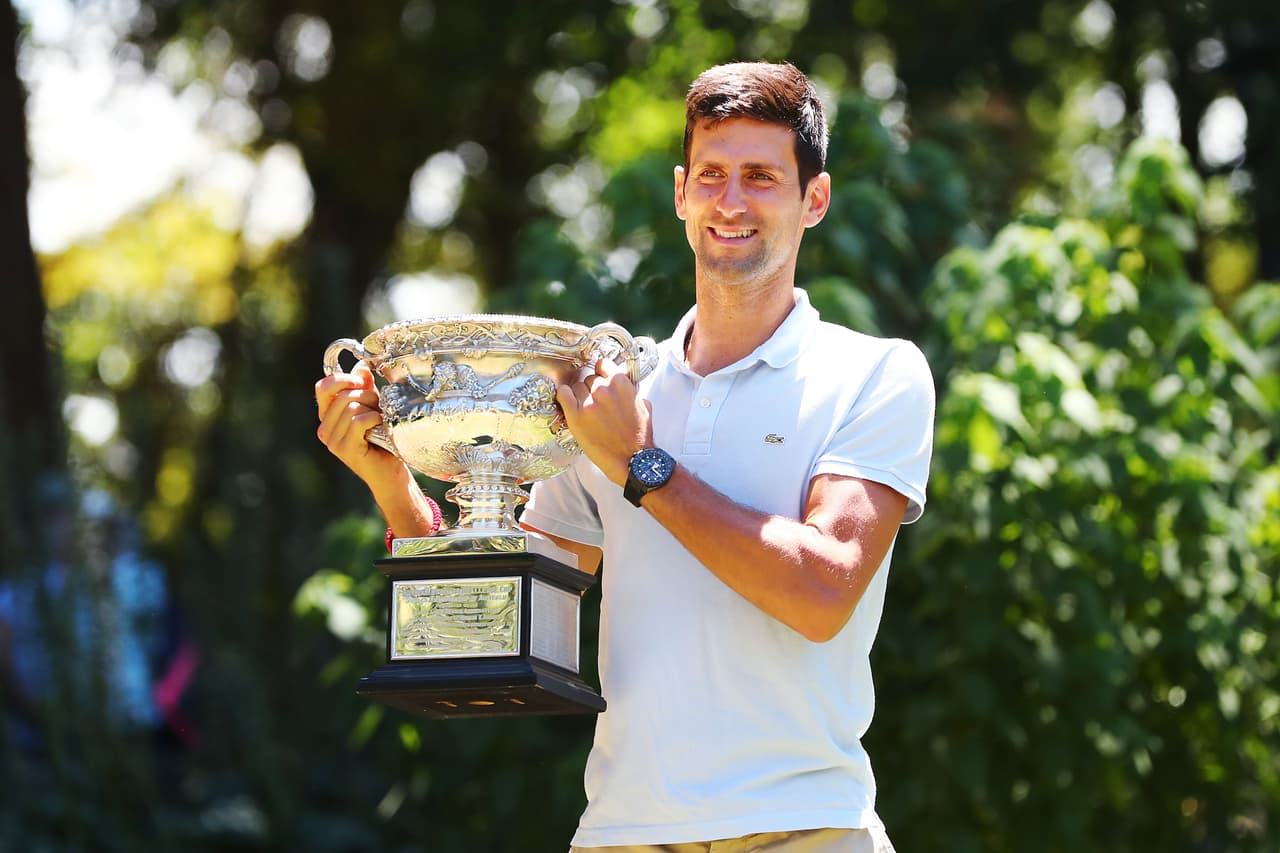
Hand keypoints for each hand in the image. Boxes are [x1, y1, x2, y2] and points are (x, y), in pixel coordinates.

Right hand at [314, 361, 403, 488]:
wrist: (390, 472)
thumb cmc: (381, 440)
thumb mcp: (372, 407)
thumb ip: (364, 387)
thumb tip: (360, 366)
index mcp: (327, 417)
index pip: (323, 387)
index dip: (343, 379)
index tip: (361, 382)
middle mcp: (324, 429)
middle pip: (343, 396)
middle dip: (367, 396)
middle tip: (380, 407)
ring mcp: (332, 441)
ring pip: (351, 407)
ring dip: (373, 409)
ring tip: (381, 420)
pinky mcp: (345, 449)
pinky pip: (359, 421)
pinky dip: (374, 419)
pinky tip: (380, 427)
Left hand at [557, 358, 652, 485]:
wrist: (633, 460)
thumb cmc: (639, 436)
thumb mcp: (643, 405)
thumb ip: (631, 391)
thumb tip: (625, 384)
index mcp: (621, 383)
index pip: (602, 364)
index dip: (600, 372)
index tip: (599, 378)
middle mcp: (603, 389)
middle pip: (589, 378)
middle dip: (591, 389)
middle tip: (596, 404)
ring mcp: (589, 402)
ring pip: (576, 387)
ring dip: (579, 396)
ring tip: (586, 411)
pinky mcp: (575, 416)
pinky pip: (562, 394)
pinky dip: (563, 396)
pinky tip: (567, 403)